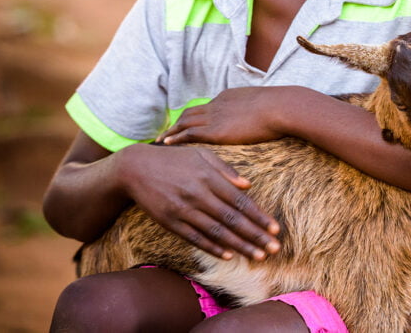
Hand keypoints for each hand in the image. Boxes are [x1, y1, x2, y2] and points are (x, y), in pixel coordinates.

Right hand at [116, 143, 280, 260]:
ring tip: (257, 256)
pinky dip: (212, 247)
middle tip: (274, 249)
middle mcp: (198, 194)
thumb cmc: (175, 159)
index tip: (276, 229)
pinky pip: (195, 238)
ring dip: (239, 246)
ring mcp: (183, 210)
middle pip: (232, 219)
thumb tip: (248, 185)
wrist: (135, 169)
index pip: (240, 201)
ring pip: (216, 232)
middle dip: (255, 235)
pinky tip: (229, 255)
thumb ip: (226, 169)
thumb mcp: (202, 155)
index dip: (259, 216)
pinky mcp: (169, 222)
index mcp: (209, 177)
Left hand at [160, 86, 304, 145]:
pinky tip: (167, 144)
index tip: (188, 124)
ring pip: (184, 122)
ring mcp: (215, 116)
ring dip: (172, 131)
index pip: (206, 108)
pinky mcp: (215, 130)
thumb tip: (266, 116)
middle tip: (167, 132)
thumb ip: (259, 110)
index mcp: (228, 97)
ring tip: (162, 140)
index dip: (195, 117)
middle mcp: (217, 104)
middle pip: (190, 113)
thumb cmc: (281, 108)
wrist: (281, 108)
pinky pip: (188, 133)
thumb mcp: (266, 104)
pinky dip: (176, 137)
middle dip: (178, 122)